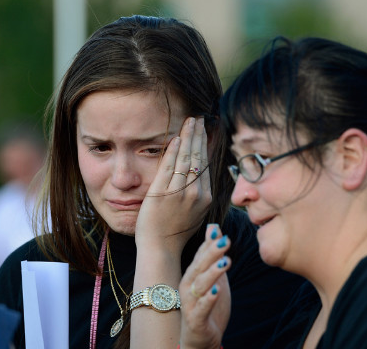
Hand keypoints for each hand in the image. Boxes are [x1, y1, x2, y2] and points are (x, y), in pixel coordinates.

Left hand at [135, 116, 211, 253]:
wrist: (161, 248)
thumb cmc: (175, 232)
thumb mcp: (195, 213)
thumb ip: (199, 193)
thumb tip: (199, 173)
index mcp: (206, 197)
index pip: (206, 164)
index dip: (205, 145)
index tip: (204, 130)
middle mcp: (196, 193)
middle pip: (198, 157)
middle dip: (199, 135)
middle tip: (198, 118)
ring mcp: (179, 192)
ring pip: (186, 158)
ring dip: (188, 136)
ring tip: (190, 121)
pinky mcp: (162, 192)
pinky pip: (170, 167)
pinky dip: (174, 151)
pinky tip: (176, 137)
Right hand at [179, 223, 230, 348]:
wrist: (200, 340)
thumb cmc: (206, 305)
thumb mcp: (213, 277)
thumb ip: (213, 254)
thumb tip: (214, 228)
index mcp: (192, 276)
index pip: (200, 256)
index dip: (209, 245)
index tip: (220, 232)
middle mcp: (188, 287)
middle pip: (199, 268)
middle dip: (211, 254)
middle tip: (225, 241)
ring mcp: (190, 304)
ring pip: (199, 286)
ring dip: (212, 273)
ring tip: (225, 262)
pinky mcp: (195, 321)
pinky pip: (201, 309)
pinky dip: (208, 300)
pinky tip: (217, 291)